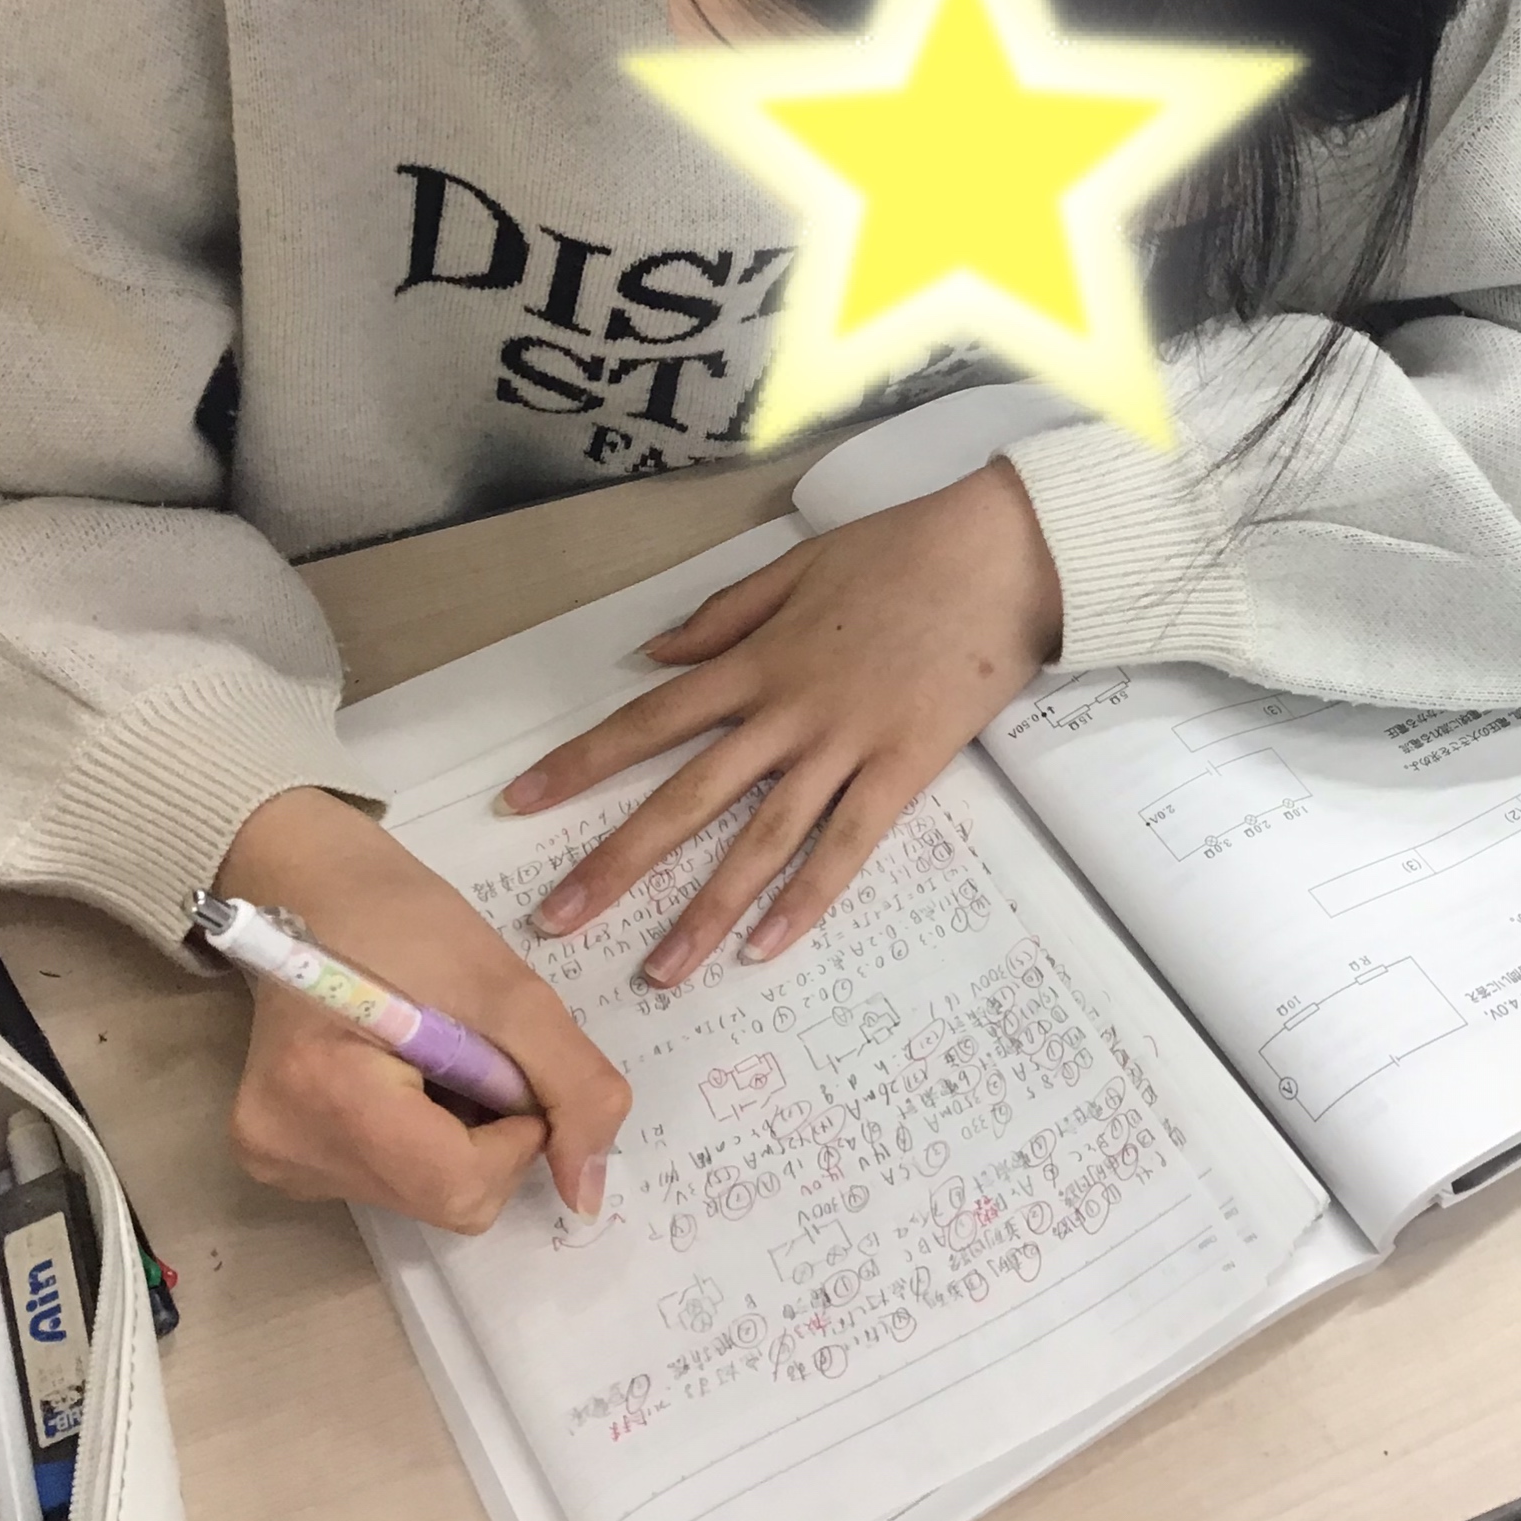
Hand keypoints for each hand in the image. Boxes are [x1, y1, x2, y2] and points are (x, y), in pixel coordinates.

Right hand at [220, 788, 631, 1233]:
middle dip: (492, 1135)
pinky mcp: (282, 1159)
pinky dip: (428, 1137)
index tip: (511, 1064)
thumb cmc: (403, 919)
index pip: (460, 1183)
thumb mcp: (510, 989)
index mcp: (324, 1096)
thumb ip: (570, 1086)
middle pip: (445, 1198)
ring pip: (426, 1196)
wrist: (314, 888)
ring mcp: (276, 1160)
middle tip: (474, 1051)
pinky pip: (394, 1181)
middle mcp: (282, 1151)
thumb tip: (587, 1193)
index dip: (518, 1136)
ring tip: (434, 1055)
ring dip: (462, 1136)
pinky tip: (410, 1076)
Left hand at [503, 458, 1061, 984]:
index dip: (580, 763)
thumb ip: (724, 615)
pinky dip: (809, 898)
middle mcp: (788, 711)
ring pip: (762, 839)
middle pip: (686, 796)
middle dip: (617, 862)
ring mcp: (846, 745)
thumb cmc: (903, 550)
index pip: (648, 720)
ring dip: (706, 908)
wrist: (1001, 553)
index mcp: (757, 660)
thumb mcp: (799, 564)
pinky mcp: (904, 768)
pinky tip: (768, 947)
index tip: (519, 802)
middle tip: (557, 921)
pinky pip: (848, 844)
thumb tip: (654, 653)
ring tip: (661, 970)